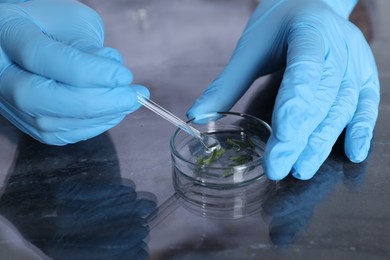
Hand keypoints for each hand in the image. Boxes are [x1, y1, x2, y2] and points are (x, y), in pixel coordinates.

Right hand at [0, 0, 148, 144]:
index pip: (42, 57)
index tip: (125, 76)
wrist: (34, 40)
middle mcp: (0, 72)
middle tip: (132, 96)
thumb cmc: (56, 25)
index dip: (89, 72)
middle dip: (94, 102)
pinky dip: (90, 127)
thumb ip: (89, 47)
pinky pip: (56, 134)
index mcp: (6, 32)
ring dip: (97, 117)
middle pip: (39, 96)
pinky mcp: (26, 121)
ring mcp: (8, 101)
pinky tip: (112, 113)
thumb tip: (113, 81)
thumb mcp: (73, 21)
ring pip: (48, 122)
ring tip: (128, 103)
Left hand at [187, 0, 379, 179]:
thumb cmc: (278, 27)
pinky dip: (361, 131)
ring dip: (323, 142)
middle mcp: (338, 47)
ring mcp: (356, 63)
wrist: (311, 6)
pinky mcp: (365, 77)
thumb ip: (227, 84)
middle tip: (278, 168)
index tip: (281, 139)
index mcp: (308, 32)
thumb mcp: (250, 49)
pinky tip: (351, 155)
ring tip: (301, 169)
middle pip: (321, 98)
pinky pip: (367, 106)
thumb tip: (197, 116)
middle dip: (300, 137)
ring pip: (343, 107)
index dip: (294, 106)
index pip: (303, 72)